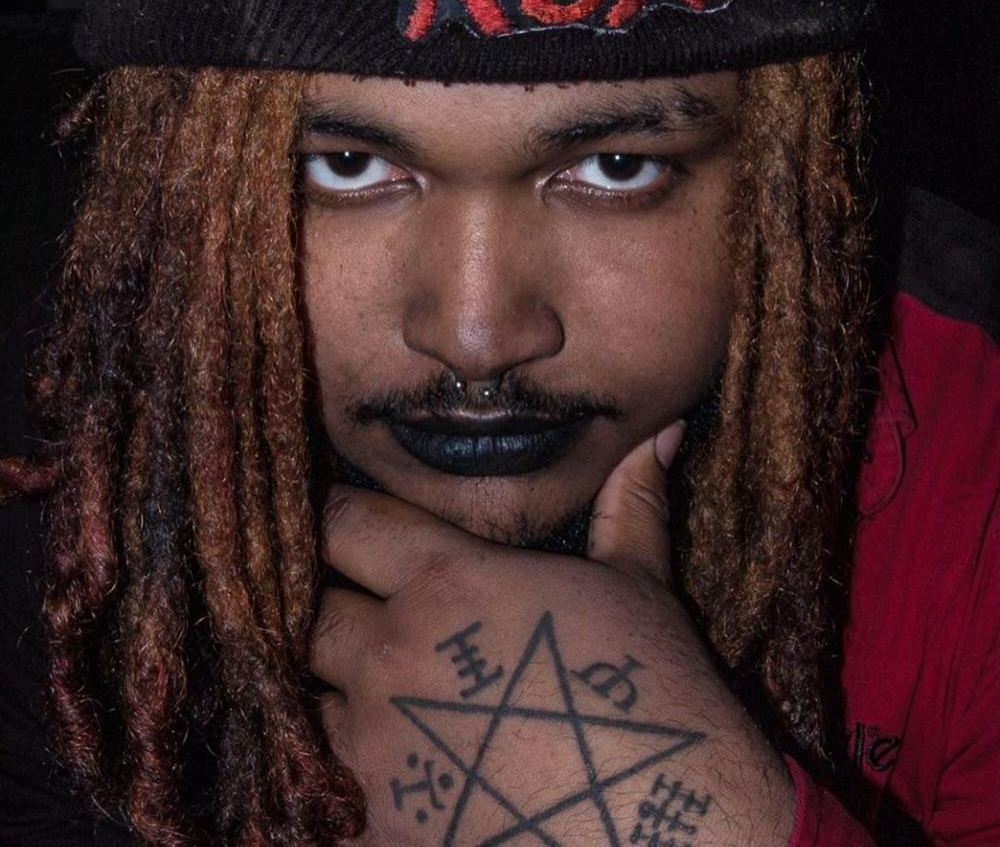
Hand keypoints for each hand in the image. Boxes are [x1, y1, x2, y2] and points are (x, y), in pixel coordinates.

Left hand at [311, 424, 794, 845]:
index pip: (344, 521)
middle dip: (328, 601)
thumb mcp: (640, 582)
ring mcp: (377, 744)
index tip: (349, 521)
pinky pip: (317, 777)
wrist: (674, 824)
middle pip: (308, 607)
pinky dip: (334, 760)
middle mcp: (393, 653)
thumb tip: (663, 428)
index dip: (340, 515)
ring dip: (327, 682)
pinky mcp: (380, 819)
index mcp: (445, 581)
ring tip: (367, 683)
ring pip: (302, 690)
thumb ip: (630, 501)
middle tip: (359, 606)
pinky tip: (377, 757)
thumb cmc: (655, 690)